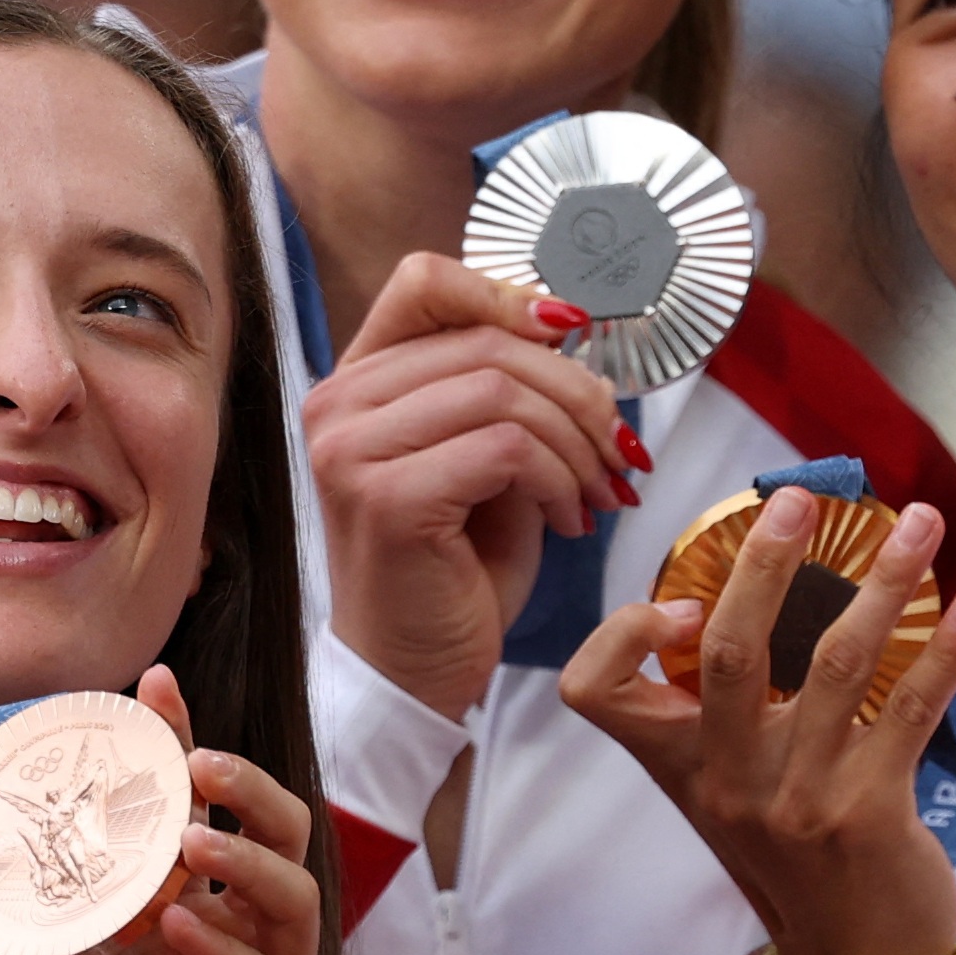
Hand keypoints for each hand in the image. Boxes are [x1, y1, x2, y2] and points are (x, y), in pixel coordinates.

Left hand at [0, 666, 323, 954]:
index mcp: (183, 921)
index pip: (191, 814)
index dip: (178, 748)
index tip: (150, 687)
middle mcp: (236, 941)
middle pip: (264, 833)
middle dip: (235, 784)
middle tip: (188, 756)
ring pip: (291, 895)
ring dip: (242, 854)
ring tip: (187, 835)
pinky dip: (230, 949)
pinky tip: (182, 925)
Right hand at [304, 252, 637, 718]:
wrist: (415, 673)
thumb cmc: (454, 569)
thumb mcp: (486, 457)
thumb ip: (508, 389)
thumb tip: (573, 331)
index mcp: (357, 382)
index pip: (426, 281)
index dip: (509, 293)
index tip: (575, 335)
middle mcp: (336, 405)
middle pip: (487, 340)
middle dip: (577, 391)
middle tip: (619, 448)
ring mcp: (350, 451)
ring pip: (503, 390)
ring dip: (577, 441)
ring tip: (597, 492)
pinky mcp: (386, 499)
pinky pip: (505, 448)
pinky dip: (559, 480)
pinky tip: (569, 520)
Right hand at [561, 490, 955, 954]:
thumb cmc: (796, 863)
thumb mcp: (733, 794)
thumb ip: (729, 716)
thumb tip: (761, 596)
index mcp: (682, 769)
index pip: (599, 692)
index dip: (623, 633)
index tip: (682, 602)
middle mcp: (729, 781)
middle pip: (729, 651)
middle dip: (765, 564)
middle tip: (801, 499)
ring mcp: (799, 799)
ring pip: (838, 662)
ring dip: (885, 582)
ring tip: (922, 523)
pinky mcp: (871, 814)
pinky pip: (909, 708)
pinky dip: (944, 649)